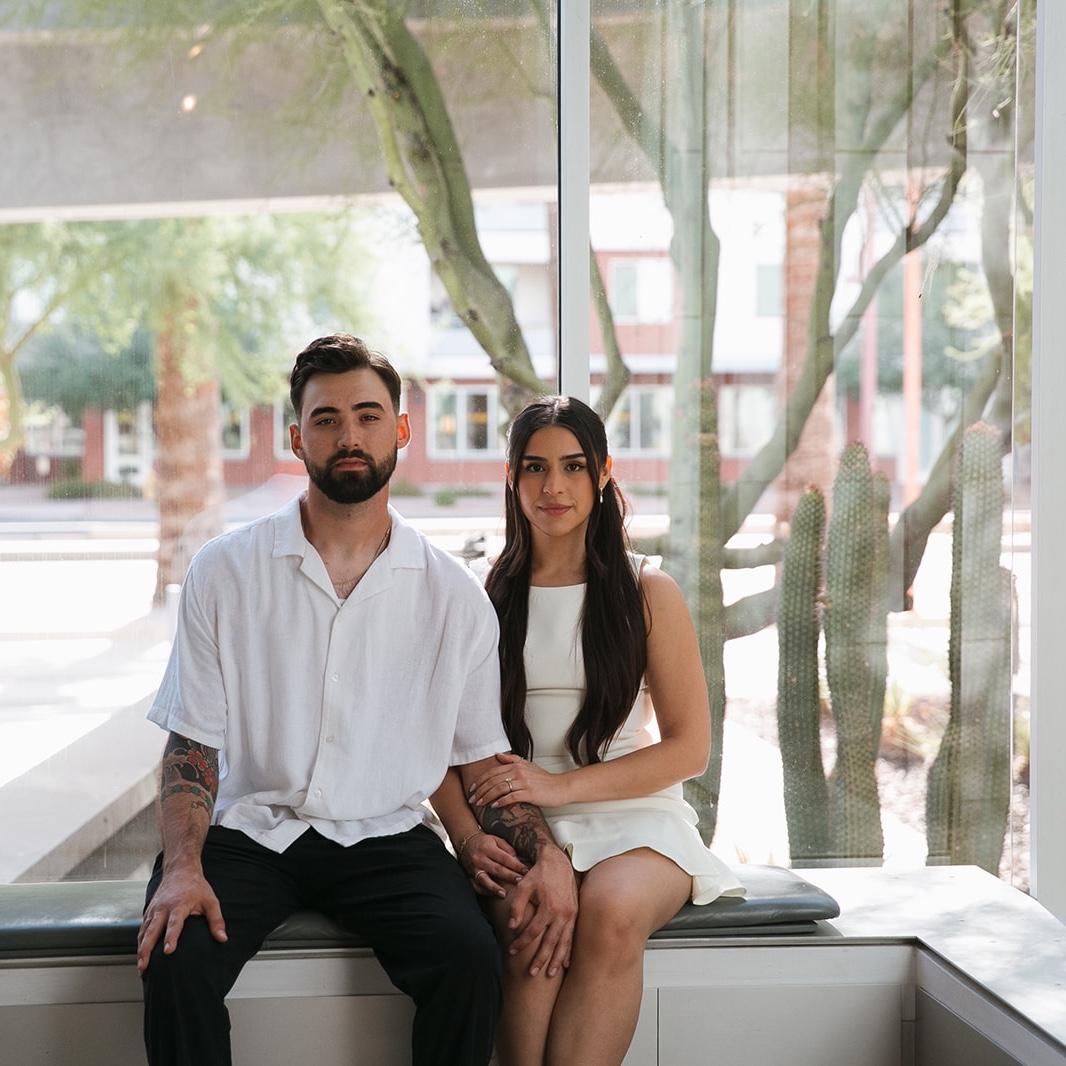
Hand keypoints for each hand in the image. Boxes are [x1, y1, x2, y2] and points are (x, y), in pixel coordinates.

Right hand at [136, 864, 226, 974]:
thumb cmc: (197, 887)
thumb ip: (216, 920)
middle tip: (144, 966)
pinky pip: (142, 929)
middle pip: (152, 930)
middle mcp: (163, 908)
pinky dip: (140, 942)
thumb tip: (222, 939)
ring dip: (140, 949)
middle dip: (147, 949)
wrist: (180, 870)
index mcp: (179, 905)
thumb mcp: (210, 901)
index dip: (171, 937)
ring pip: (144, 931)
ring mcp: (154, 910)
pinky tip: (140, 955)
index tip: (168, 951)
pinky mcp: (149, 912)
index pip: (174, 923)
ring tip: (141, 967)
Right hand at [460, 831, 528, 897]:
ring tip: (504, 894)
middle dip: (509, 876)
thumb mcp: (496, 840)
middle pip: (496, 869)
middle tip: (521, 882)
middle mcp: (479, 859)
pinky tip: (494, 894)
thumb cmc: (485, 842)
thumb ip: (507, 849)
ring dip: (495, 888)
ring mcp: (473, 869)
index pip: (504, 858)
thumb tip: (518, 861)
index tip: (526, 871)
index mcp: (487, 848)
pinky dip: (485, 891)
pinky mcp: (469, 876)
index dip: (516, 865)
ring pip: (484, 880)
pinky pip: (476, 886)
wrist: (466, 843)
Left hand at [468, 752, 571, 809]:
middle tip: (472, 799)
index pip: (493, 772)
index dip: (480, 780)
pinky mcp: (530, 793)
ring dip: (487, 797)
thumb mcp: (528, 765)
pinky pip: (511, 797)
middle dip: (480, 790)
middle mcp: (519, 771)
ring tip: (479, 804)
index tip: (472, 789)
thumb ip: (512, 760)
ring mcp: (524, 782)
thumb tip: (498, 755)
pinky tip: (494, 806)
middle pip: (493, 780)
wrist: (561, 787)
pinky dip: (501, 801)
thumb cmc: (544, 779)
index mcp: (516, 765)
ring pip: (499, 788)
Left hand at [505, 847, 576, 977]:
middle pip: (550, 942)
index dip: (521, 942)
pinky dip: (568, 951)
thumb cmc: (539, 874)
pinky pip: (572, 937)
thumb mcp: (524, 886)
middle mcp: (562, 914)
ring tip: (549, 975)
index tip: (511, 951)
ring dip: (556, 960)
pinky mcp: (575, 914)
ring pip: (563, 943)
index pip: (532, 931)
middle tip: (531, 974)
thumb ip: (517, 906)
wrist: (559, 862)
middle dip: (540, 959)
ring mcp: (570, 915)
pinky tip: (566, 963)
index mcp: (548, 907)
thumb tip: (512, 927)